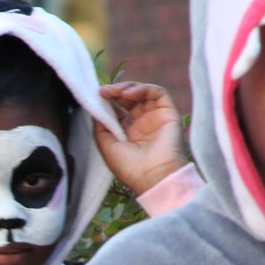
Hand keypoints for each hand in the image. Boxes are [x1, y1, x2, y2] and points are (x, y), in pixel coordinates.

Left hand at [95, 82, 185, 196]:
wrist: (153, 177)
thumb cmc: (130, 167)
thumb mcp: (107, 146)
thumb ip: (101, 126)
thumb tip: (95, 109)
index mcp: (129, 133)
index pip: (119, 110)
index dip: (109, 101)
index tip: (98, 96)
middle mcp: (143, 124)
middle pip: (129, 99)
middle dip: (116, 92)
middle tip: (104, 91)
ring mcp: (156, 118)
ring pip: (143, 93)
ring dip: (128, 88)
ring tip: (115, 92)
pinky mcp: (168, 113)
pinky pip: (158, 93)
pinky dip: (143, 89)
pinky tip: (129, 94)